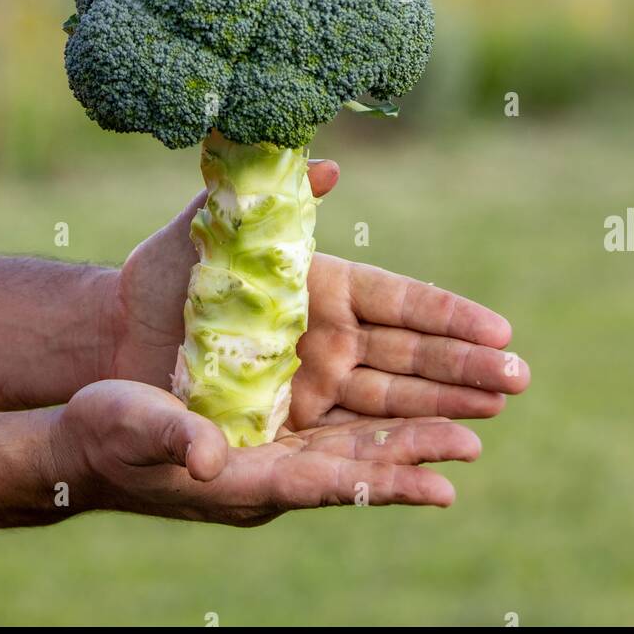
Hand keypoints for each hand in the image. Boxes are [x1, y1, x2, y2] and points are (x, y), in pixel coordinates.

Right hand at [51, 380, 479, 525]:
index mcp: (245, 482)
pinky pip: (332, 432)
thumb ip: (175, 440)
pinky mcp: (266, 437)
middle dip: (412, 455)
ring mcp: (271, 456)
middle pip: (355, 467)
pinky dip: (372, 428)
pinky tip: (406, 417)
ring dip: (404, 440)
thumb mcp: (136, 429)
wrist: (87, 442)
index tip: (440, 484)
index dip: (383, 482)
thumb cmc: (106, 434)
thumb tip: (208, 458)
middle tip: (472, 443)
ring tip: (463, 431)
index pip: (328, 484)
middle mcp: (270, 474)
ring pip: (352, 447)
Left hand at [107, 161, 529, 427]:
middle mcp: (331, 338)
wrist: (113, 336)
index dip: (449, 315)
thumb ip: (272, 199)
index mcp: (324, 286)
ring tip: (497, 413)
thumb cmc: (167, 270)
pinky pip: (356, 441)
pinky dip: (400, 451)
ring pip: (395, 400)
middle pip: (412, 354)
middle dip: (466, 368)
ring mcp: (317, 385)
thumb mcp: (216, 225)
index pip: (401, 300)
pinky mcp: (294, 426)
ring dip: (446, 408)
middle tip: (520, 379)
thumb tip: (327, 168)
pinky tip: (442, 465)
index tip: (498, 327)